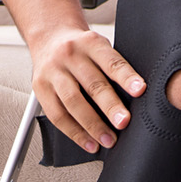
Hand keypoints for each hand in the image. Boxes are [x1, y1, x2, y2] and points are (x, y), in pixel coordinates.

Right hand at [28, 27, 145, 152]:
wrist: (48, 39)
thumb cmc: (81, 48)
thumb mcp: (98, 47)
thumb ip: (113, 67)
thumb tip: (134, 99)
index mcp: (90, 43)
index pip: (111, 61)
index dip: (126, 77)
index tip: (140, 90)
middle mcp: (69, 55)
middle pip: (92, 84)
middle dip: (110, 107)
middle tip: (123, 123)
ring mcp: (52, 72)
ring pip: (73, 102)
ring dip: (92, 125)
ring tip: (107, 140)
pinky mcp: (40, 88)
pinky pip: (57, 115)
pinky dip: (75, 132)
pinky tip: (89, 142)